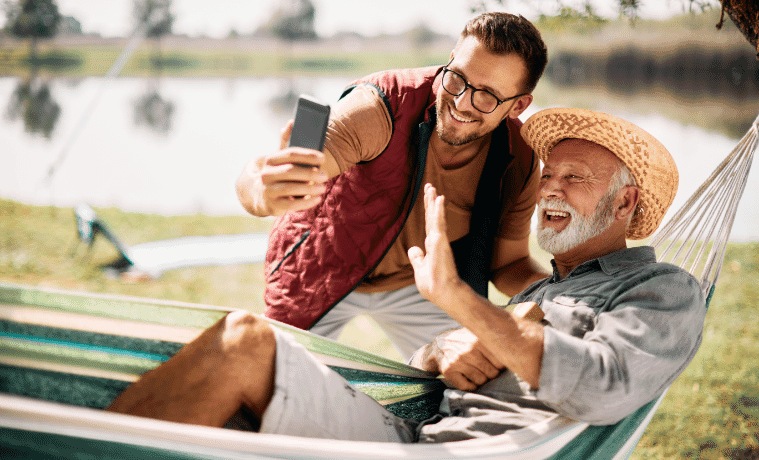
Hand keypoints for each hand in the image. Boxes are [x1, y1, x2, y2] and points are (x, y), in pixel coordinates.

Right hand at [236, 121, 328, 215]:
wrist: (260, 195)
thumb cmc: (277, 173)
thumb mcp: (280, 158)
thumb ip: (287, 141)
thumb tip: (292, 122)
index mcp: (270, 160)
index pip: (290, 153)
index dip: (308, 155)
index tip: (323, 158)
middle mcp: (266, 174)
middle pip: (291, 171)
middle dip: (310, 173)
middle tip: (325, 175)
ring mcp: (268, 191)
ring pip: (291, 188)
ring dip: (310, 188)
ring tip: (323, 187)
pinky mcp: (273, 206)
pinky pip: (291, 204)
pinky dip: (306, 202)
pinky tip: (317, 198)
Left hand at [407, 184, 463, 306]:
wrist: (443, 293)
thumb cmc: (433, 285)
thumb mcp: (420, 269)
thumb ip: (417, 258)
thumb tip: (413, 249)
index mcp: (431, 246)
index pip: (429, 224)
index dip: (429, 210)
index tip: (429, 197)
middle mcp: (436, 240)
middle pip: (432, 217)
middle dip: (430, 201)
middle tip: (429, 186)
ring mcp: (439, 240)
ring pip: (435, 217)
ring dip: (433, 202)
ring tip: (431, 188)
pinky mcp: (441, 242)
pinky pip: (438, 223)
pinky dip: (438, 210)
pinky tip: (439, 199)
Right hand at [419, 328, 503, 390]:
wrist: (438, 346)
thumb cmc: (465, 342)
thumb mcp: (478, 336)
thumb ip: (495, 341)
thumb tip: (521, 352)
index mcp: (478, 340)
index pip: (501, 361)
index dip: (500, 365)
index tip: (495, 363)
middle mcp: (468, 350)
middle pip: (492, 373)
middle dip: (491, 373)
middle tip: (484, 367)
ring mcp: (458, 361)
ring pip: (481, 381)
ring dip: (480, 379)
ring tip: (474, 370)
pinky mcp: (449, 371)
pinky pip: (468, 387)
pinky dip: (470, 385)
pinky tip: (466, 376)